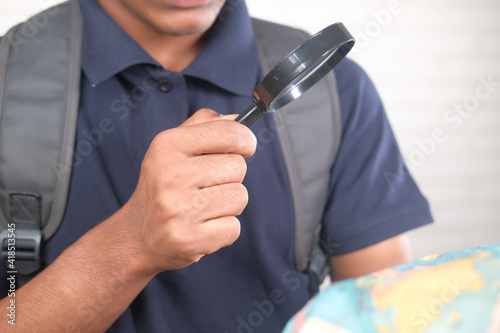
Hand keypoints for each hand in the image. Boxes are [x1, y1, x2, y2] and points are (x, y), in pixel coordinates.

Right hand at [121, 109, 256, 274]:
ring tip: (203, 207)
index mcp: (168, 145)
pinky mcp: (188, 240)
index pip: (229, 133)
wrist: (137, 236)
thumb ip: (204, 126)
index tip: (245, 147)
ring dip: (228, 204)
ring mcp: (179, 210)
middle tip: (206, 186)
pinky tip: (202, 226)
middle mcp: (171, 175)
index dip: (245, 140)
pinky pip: (234, 227)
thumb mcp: (172, 148)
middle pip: (238, 167)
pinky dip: (224, 229)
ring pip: (240, 197)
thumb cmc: (162, 187)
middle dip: (230, 177)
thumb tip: (240, 120)